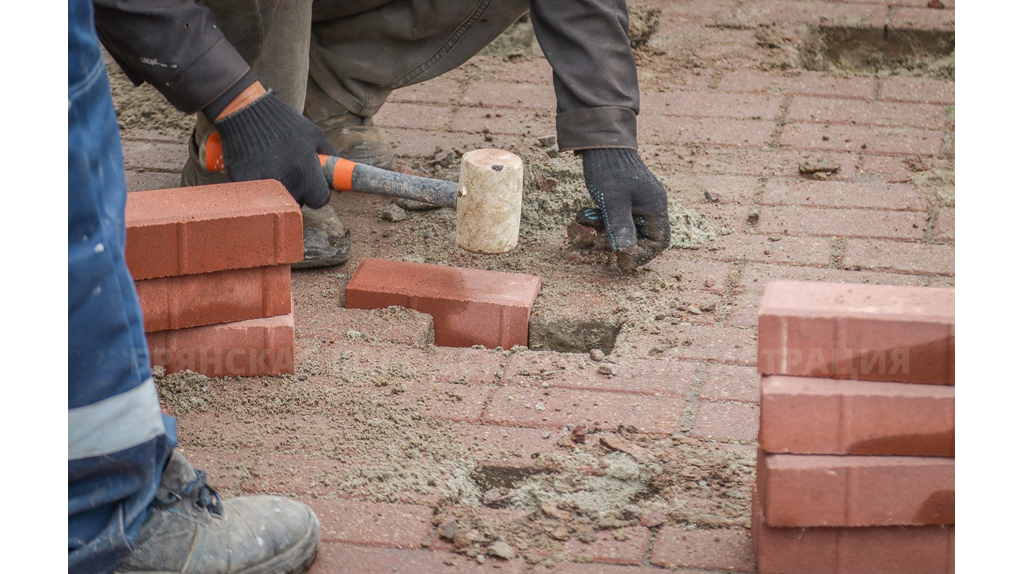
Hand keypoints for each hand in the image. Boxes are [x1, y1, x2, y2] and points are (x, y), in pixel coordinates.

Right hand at [213, 86, 334, 208]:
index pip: (320, 200)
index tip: (312, 184)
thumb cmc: (284, 122)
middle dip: (298, 192)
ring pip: (278, 202)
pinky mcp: (244, 184)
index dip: (317, 193)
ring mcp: (264, 186)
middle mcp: (287, 183)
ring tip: (274, 168)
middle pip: (299, 203)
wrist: (246, 112)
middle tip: (291, 172)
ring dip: (279, 191)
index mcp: (307, 173)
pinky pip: (257, 194)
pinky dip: (259, 186)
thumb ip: (330, 155)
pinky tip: (258, 168)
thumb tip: (341, 171)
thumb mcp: (314, 135)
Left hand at [575, 148, 669, 270]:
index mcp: (655, 206)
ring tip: (585, 222)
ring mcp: (636, 201)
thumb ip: (620, 227)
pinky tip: (583, 214)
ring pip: (622, 228)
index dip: (642, 255)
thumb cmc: (610, 169)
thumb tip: (624, 253)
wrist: (600, 141)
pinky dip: (598, 220)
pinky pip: (613, 217)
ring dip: (602, 230)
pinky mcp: (622, 197)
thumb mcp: (613, 201)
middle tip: (597, 241)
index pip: (658, 241)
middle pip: (639, 237)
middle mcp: (649, 205)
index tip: (621, 261)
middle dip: (616, 242)